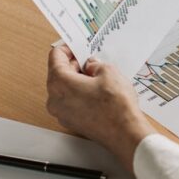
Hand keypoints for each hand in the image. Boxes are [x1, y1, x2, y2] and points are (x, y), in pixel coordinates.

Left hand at [46, 45, 155, 167]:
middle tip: (90, 61)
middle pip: (58, 73)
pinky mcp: (70, 122)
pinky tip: (97, 93)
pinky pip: (70, 102)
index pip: (55, 56)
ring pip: (64, 89)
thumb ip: (95, 64)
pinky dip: (79, 94)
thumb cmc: (116, 106)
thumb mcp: (108, 72)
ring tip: (97, 77)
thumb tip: (91, 66)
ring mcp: (61, 113)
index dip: (67, 48)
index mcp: (59, 82)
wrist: (124, 132)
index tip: (77, 46)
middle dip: (73, 65)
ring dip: (77, 80)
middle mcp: (54, 99)